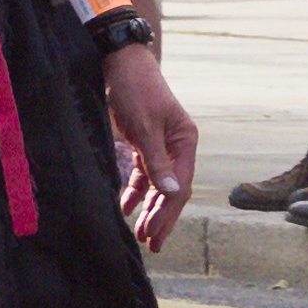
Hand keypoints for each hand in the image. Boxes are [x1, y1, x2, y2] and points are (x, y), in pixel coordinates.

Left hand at [104, 41, 197, 246]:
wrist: (121, 64)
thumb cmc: (136, 91)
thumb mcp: (145, 127)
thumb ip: (157, 161)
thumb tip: (171, 194)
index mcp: (185, 143)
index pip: (179, 187)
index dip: (167, 213)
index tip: (154, 234)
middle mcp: (177, 147)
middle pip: (171, 190)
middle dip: (160, 217)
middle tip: (151, 244)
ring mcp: (161, 146)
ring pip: (157, 185)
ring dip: (149, 208)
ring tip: (141, 233)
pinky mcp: (144, 143)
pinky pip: (142, 174)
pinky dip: (135, 191)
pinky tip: (126, 208)